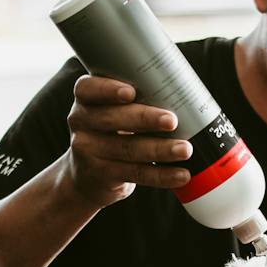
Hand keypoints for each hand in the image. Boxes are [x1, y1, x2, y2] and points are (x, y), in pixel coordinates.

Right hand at [64, 75, 193, 209]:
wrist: (86, 176)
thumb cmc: (112, 131)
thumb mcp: (113, 110)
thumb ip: (135, 99)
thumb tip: (182, 93)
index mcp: (85, 99)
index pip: (88, 89)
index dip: (107, 90)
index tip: (131, 92)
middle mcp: (81, 122)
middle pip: (112, 119)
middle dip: (144, 119)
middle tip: (172, 121)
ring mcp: (88, 150)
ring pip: (127, 149)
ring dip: (160, 149)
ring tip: (185, 149)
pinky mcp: (102, 174)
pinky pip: (135, 173)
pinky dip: (161, 175)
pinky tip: (180, 174)